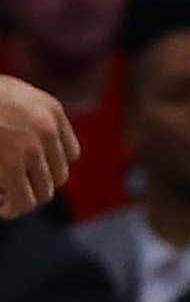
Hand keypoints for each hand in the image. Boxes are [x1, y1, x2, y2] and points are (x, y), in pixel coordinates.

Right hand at [0, 78, 79, 217]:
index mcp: (51, 110)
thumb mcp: (12, 94)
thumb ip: (28, 116)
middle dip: (36, 185)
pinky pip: (21, 200)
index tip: (31, 171)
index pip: (70, 154)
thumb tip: (33, 150)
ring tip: (5, 199)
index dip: (50, 167)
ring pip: (43, 192)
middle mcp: (46, 129)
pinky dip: (12, 208)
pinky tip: (1, 206)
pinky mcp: (10, 166)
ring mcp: (29, 148)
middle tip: (13, 187)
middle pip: (59, 175)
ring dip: (24, 199)